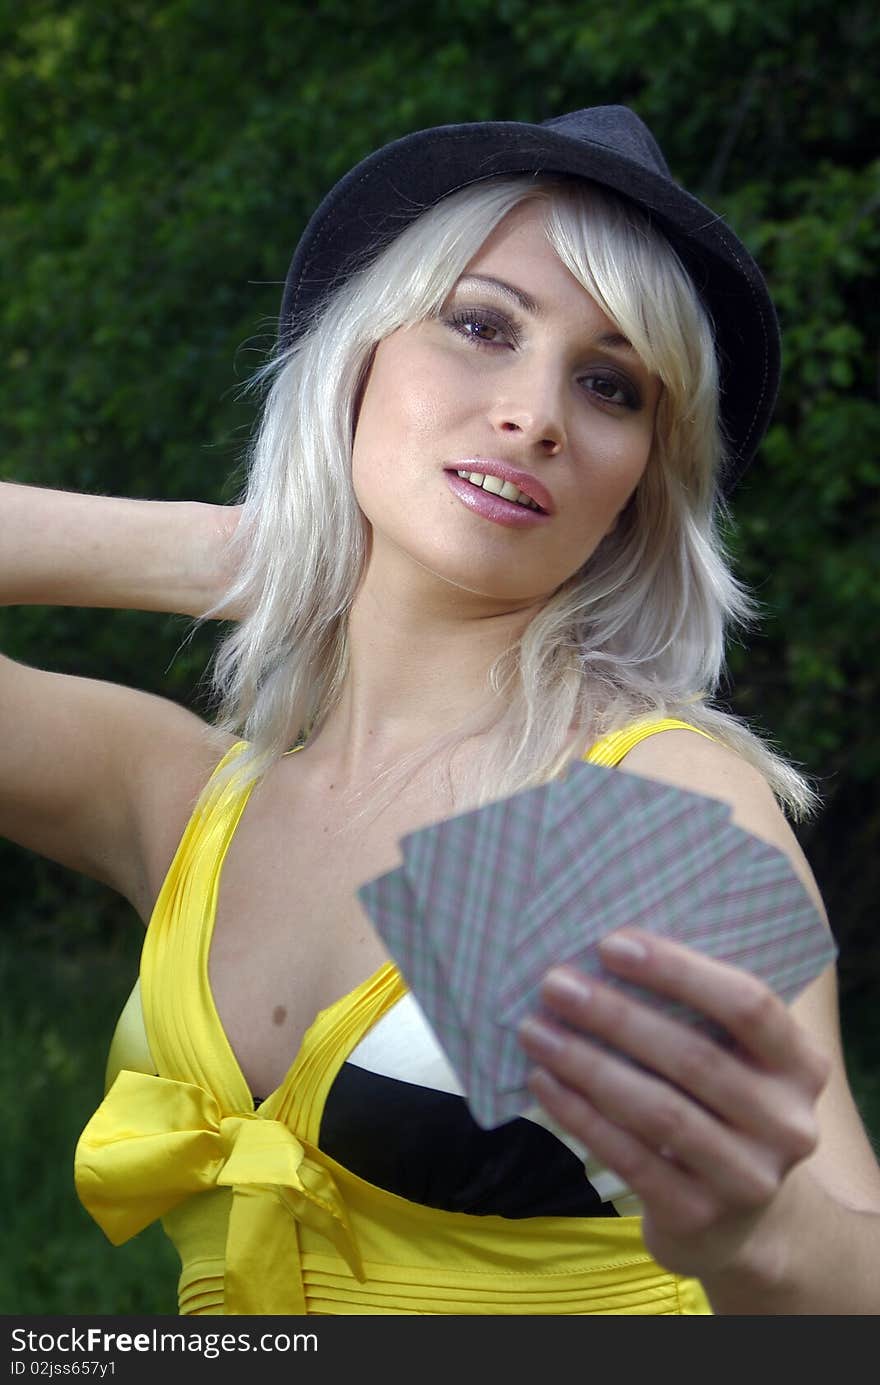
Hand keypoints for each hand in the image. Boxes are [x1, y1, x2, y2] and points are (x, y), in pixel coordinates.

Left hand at [517, 928, 831, 1278]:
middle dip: (615, 1015)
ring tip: (536, 1031)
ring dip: (587, 1065)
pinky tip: (544, 1082)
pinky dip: (580, 1115)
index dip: (678, 970)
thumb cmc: (719, 1107)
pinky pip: (630, 1158)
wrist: (739, 1222)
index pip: (748, 1004)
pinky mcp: (701, 1216)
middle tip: (555, 984)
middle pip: (693, 1056)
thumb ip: (696, 1014)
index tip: (610, 945)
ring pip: (658, 1110)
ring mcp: (749, 1177)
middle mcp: (788, 1123)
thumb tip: (604, 952)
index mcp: (802, 1064)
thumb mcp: (733, 1060)